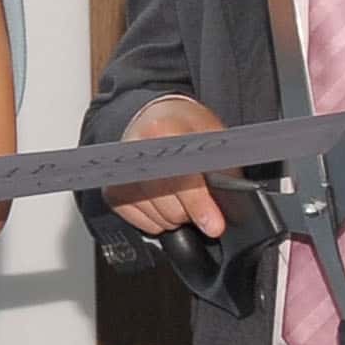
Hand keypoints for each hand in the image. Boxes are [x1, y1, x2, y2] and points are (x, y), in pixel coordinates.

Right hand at [102, 94, 230, 236]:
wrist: (156, 118)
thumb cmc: (187, 129)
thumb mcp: (214, 138)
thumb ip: (224, 169)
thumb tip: (232, 206)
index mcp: (163, 131)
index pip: (181, 177)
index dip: (199, 204)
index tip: (213, 225)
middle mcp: (136, 152)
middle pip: (169, 206)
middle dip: (191, 212)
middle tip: (199, 198)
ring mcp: (120, 174)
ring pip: (157, 219)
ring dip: (176, 217)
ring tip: (181, 195)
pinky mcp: (112, 192)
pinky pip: (143, 224)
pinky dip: (159, 221)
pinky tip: (163, 200)